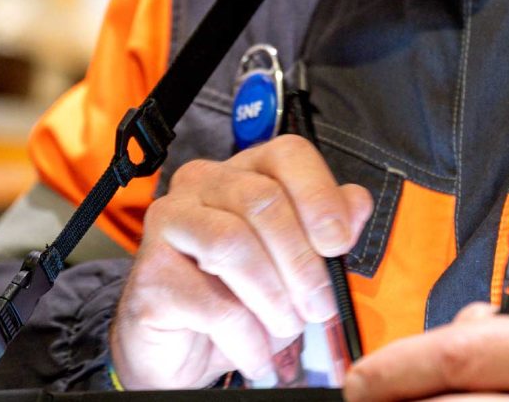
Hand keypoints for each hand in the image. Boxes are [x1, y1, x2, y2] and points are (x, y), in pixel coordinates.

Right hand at [109, 134, 372, 388]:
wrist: (182, 348)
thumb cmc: (241, 294)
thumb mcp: (294, 260)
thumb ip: (326, 226)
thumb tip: (357, 204)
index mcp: (244, 169)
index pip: (287, 154)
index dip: (319, 194)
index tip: (338, 242)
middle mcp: (201, 183)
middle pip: (262, 200)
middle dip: (301, 261)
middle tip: (318, 306)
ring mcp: (169, 223)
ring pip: (232, 244)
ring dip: (272, 297)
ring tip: (285, 328)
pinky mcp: (150, 274)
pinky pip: (210, 302)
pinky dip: (246, 337)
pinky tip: (257, 353)